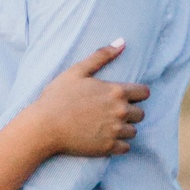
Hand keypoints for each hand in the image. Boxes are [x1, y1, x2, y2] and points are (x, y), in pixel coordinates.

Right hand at [27, 42, 148, 157]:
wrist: (44, 126)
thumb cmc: (58, 97)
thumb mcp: (77, 71)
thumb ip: (102, 56)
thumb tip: (122, 42)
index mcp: (116, 91)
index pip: (144, 93)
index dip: (136, 94)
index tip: (124, 97)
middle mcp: (120, 111)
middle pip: (141, 114)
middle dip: (130, 112)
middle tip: (112, 112)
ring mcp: (115, 131)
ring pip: (133, 131)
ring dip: (124, 129)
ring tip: (107, 126)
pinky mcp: (108, 148)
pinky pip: (125, 148)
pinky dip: (118, 144)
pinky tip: (105, 138)